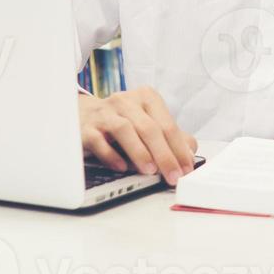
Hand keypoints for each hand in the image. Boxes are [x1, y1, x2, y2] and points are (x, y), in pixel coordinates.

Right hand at [78, 87, 197, 184]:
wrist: (84, 113)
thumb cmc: (122, 120)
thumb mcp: (148, 122)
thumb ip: (170, 136)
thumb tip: (189, 153)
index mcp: (146, 98)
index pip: (168, 125)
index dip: (179, 149)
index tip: (186, 169)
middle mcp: (126, 101)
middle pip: (149, 128)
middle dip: (164, 155)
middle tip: (172, 176)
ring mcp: (104, 113)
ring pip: (124, 129)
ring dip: (139, 152)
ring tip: (150, 171)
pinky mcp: (87, 127)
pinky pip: (99, 140)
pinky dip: (111, 155)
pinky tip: (121, 167)